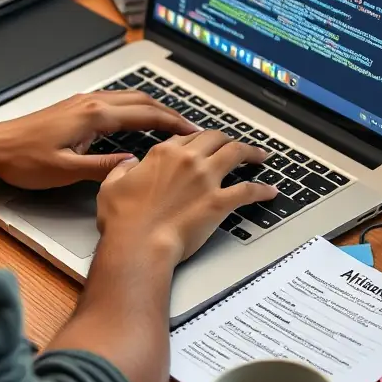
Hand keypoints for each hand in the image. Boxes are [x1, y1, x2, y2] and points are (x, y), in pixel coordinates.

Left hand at [0, 91, 198, 189]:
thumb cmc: (23, 160)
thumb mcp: (67, 171)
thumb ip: (104, 168)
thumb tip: (134, 166)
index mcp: (94, 116)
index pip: (145, 115)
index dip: (172, 123)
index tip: (192, 132)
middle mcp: (91, 103)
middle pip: (141, 101)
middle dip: (169, 113)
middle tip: (190, 129)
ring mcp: (82, 103)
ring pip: (128, 98)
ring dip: (152, 108)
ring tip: (170, 124)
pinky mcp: (74, 108)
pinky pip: (115, 102)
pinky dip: (135, 109)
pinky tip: (136, 121)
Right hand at [96, 130, 278, 264]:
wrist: (138, 244)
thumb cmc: (123, 221)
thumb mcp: (111, 186)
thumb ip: (122, 169)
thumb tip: (130, 164)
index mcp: (163, 154)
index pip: (187, 137)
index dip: (199, 139)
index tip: (205, 142)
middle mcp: (187, 160)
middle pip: (216, 138)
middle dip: (228, 139)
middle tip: (235, 145)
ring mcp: (206, 179)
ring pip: (236, 153)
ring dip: (251, 153)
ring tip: (260, 156)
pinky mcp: (219, 202)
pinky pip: (248, 191)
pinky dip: (262, 190)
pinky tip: (270, 191)